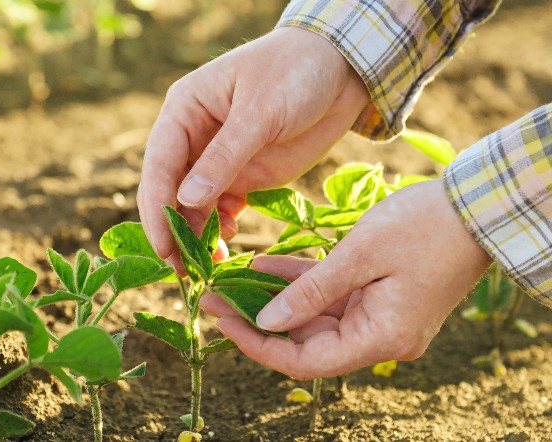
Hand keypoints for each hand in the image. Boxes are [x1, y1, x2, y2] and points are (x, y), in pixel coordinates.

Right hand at [137, 27, 369, 263]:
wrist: (343, 70)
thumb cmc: (296, 72)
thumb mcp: (261, 112)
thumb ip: (225, 157)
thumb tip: (186, 200)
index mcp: (184, 111)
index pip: (159, 164)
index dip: (157, 207)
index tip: (164, 245)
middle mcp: (192, 138)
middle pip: (169, 191)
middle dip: (173, 230)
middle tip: (182, 270)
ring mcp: (217, 161)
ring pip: (193, 207)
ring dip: (196, 236)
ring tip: (209, 266)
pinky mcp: (242, 177)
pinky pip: (220, 211)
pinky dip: (220, 231)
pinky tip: (229, 244)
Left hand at [200, 179, 491, 379]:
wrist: (477, 207)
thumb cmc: (425, 227)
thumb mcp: (359, 256)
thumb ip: (310, 291)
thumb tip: (266, 321)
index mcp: (381, 338)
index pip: (306, 361)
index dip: (259, 347)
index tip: (221, 323)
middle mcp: (379, 336)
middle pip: (306, 341)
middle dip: (258, 320)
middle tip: (213, 298)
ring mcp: (378, 316)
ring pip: (313, 317)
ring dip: (274, 300)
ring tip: (228, 283)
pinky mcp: (377, 294)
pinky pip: (329, 295)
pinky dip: (299, 283)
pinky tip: (262, 268)